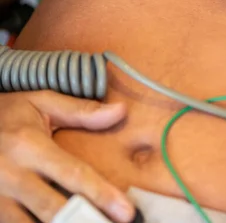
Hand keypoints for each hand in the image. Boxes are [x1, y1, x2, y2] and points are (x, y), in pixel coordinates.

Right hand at [0, 91, 133, 222]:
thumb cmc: (6, 114)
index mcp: (29, 146)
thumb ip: (81, 111)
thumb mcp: (40, 103)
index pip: (73, 175)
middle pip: (53, 209)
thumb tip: (121, 111)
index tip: (126, 212)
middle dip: (84, 221)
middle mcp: (11, 175)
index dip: (101, 195)